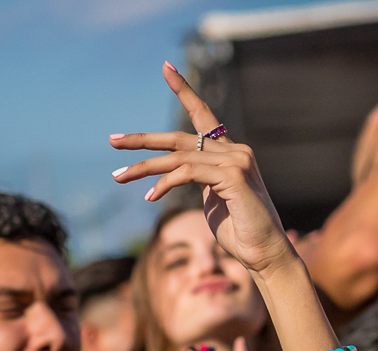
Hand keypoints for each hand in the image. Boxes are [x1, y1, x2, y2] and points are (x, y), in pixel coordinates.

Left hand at [111, 62, 293, 275]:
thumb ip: (198, 182)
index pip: (203, 115)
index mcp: (228, 152)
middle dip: (144, 138)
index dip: (184, 91)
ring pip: (178, 157)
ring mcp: (235, 161)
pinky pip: (187, 173)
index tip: (166, 68)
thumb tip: (176, 175)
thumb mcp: (212, 202)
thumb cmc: (239, 233)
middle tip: (113, 140)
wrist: (264, 254)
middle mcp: (233, 150)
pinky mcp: (232, 177)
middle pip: (181, 137)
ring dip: (143, 167)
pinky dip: (165, 183)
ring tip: (117, 176)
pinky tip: (150, 197)